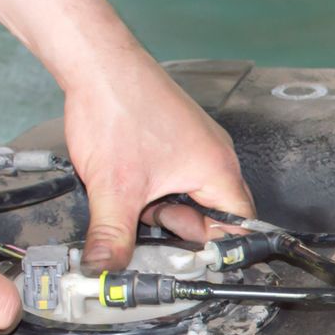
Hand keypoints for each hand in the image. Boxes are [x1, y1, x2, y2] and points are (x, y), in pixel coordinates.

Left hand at [60, 54, 251, 270]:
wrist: (96, 63)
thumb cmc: (119, 109)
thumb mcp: (114, 188)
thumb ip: (112, 237)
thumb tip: (105, 271)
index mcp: (218, 170)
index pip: (238, 227)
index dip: (216, 251)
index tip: (191, 264)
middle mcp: (215, 157)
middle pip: (211, 215)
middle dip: (177, 227)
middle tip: (147, 226)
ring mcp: (195, 146)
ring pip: (187, 197)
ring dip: (159, 207)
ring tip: (129, 197)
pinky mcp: (174, 139)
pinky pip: (172, 178)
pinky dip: (151, 189)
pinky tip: (125, 184)